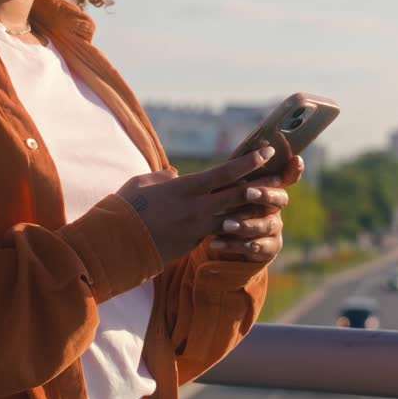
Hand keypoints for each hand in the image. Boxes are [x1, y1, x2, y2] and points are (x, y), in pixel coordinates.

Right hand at [116, 147, 280, 264]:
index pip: (225, 173)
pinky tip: (246, 221)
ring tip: (272, 199)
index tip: (267, 151)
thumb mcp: (142, 183)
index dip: (248, 162)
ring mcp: (197, 229)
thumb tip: (175, 176)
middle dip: (261, 184)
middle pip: (238, 195)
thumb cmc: (125, 209)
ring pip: (233, 216)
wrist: (116, 247)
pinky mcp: (193, 245)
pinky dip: (232, 226)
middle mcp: (197, 209)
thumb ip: (163, 177)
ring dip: (253, 208)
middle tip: (282, 175)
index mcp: (186, 189)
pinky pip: (218, 232)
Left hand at [207, 154, 304, 263]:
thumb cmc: (228, 206)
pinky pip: (255, 248)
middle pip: (279, 199)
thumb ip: (234, 175)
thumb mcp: (227, 189)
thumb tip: (231, 157)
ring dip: (246, 224)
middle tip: (247, 192)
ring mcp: (275, 228)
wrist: (231, 241)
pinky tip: (215, 243)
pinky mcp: (269, 248)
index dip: (294, 169)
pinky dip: (234, 245)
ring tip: (225, 224)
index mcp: (270, 188)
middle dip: (264, 194)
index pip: (288, 176)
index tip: (296, 159)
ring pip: (266, 225)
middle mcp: (277, 207)